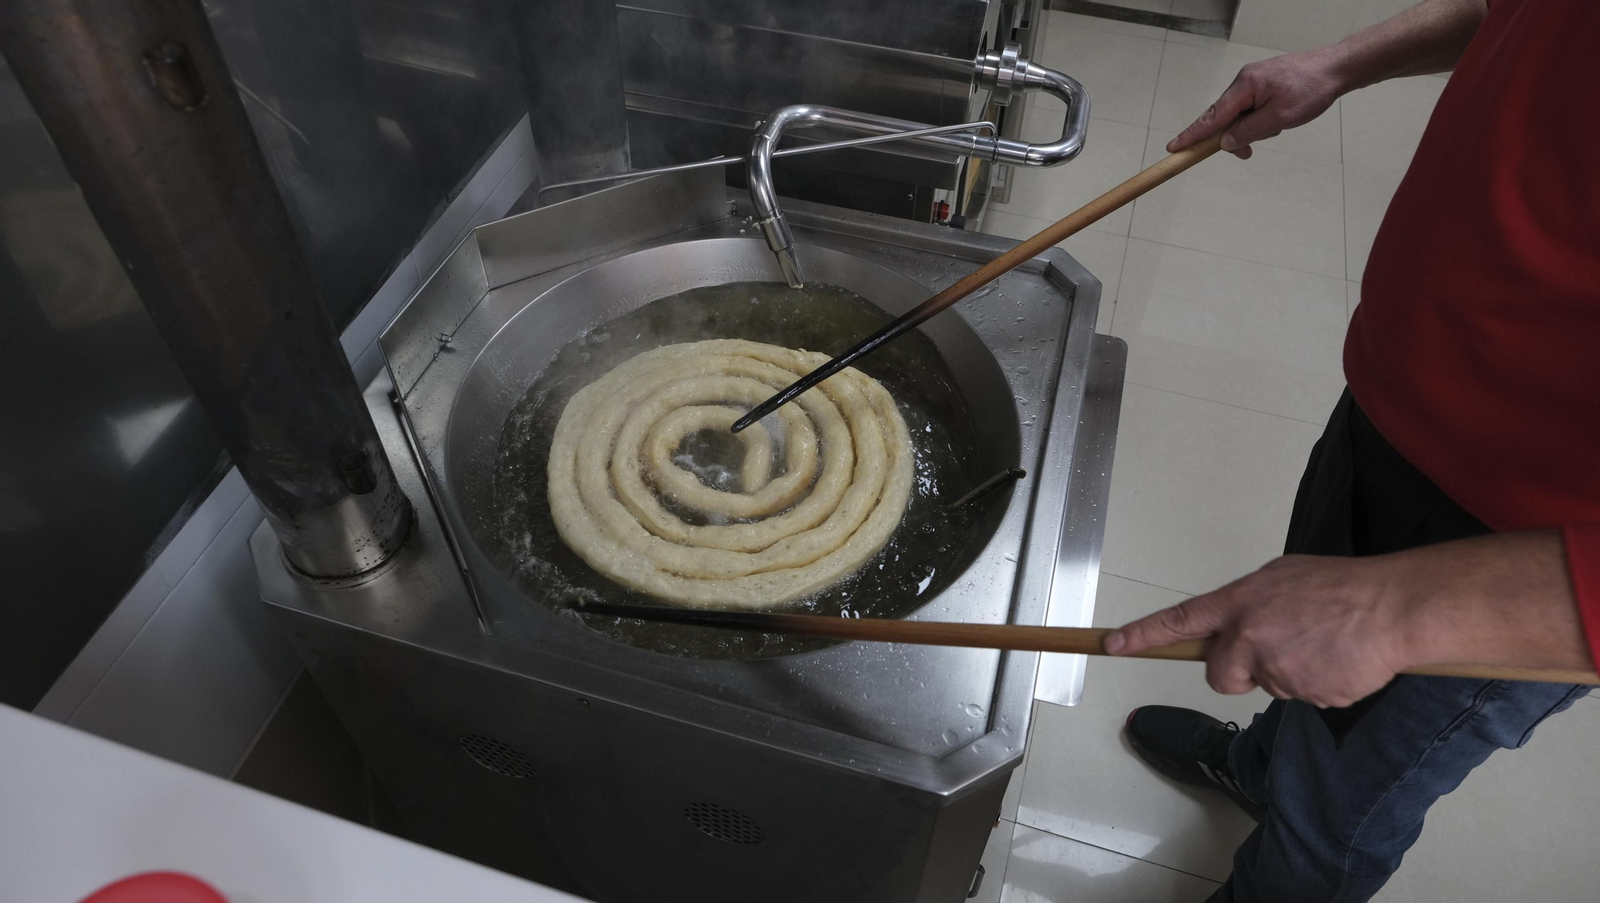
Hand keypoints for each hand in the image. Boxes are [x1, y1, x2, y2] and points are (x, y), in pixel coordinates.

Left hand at [1104, 555, 1410, 706]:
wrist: (1394, 608)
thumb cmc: (1343, 588)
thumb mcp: (1283, 580)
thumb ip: (1250, 606)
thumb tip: (1236, 627)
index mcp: (1240, 602)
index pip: (1178, 621)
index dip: (1142, 635)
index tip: (1111, 644)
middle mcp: (1249, 635)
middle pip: (1220, 676)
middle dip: (1240, 674)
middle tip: (1278, 652)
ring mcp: (1276, 668)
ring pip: (1267, 686)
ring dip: (1289, 673)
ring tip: (1322, 645)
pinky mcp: (1305, 694)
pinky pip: (1301, 698)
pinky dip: (1318, 685)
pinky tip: (1337, 661)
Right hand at [1168, 49, 1345, 158]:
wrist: (1336, 69)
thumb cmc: (1311, 89)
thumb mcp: (1279, 118)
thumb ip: (1248, 132)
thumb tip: (1225, 143)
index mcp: (1245, 85)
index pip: (1212, 116)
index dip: (1192, 134)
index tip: (1173, 147)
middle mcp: (1244, 80)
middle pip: (1223, 117)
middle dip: (1232, 137)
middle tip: (1246, 153)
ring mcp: (1253, 81)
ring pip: (1239, 115)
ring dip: (1252, 129)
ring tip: (1276, 129)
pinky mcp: (1263, 84)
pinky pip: (1250, 108)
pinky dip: (1258, 120)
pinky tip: (1275, 123)